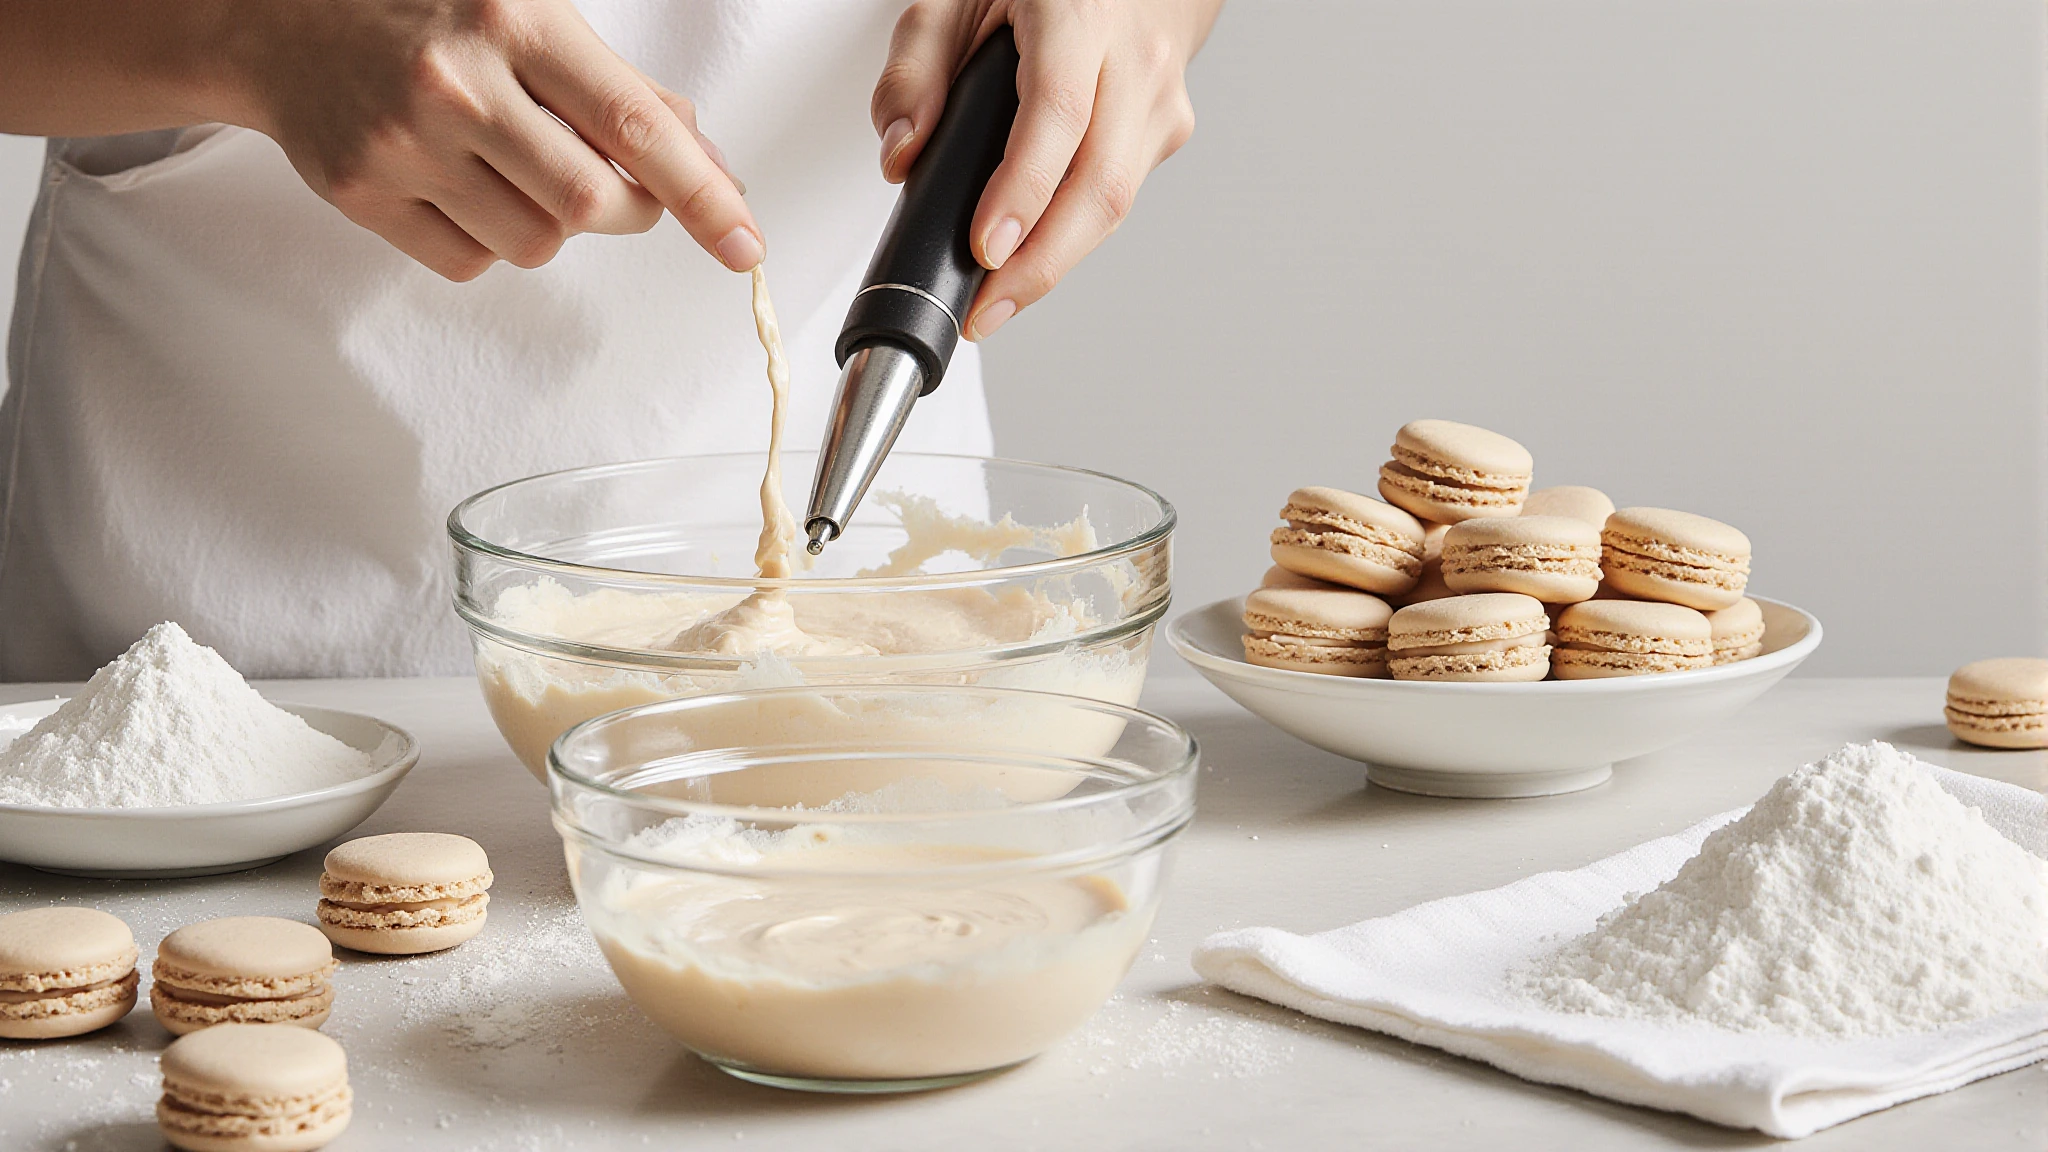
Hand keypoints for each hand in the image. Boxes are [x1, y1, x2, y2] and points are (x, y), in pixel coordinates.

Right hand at [224, 0, 760, 280]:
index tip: (745, 242)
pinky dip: (489, 242)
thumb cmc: (429, 13)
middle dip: (630, 213)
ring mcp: (404, 143)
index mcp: (516, 21)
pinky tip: (463, 185)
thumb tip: (712, 167)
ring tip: (517, 169)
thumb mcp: (533, 15)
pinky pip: (471, 263)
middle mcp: (459, 83)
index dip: (702, 194)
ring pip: (536, 243)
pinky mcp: (362, 193)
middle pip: (591, 204)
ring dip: (554, 226)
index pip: (635, 125)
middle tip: (621, 190)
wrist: (281, 19)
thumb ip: (625, 89)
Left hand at [871, 0, 1218, 339]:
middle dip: (1041, 263)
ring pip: (1115, 204)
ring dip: (1054, 265)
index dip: (1024, 189)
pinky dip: (1069, 238)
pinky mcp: (1164, 135)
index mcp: (1079, 15)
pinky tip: (1030, 262)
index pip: (1059, 113)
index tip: (987, 248)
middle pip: (1101, 183)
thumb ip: (912, 71)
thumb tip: (902, 155)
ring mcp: (1160, 101)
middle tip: (986, 308)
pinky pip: (1116, 200)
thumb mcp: (952, 0)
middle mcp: (1134, 59)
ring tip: (996, 303)